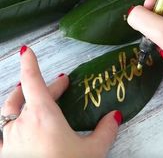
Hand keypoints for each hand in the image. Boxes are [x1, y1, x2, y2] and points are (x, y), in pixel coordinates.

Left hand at [0, 46, 121, 157]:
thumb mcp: (92, 152)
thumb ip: (106, 131)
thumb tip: (115, 116)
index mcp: (43, 116)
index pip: (32, 82)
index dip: (29, 63)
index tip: (26, 50)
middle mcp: (22, 123)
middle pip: (28, 94)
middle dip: (46, 86)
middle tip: (62, 84)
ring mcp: (9, 139)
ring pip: (12, 110)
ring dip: (24, 99)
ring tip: (35, 97)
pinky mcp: (5, 152)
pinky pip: (5, 129)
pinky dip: (14, 120)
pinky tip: (23, 126)